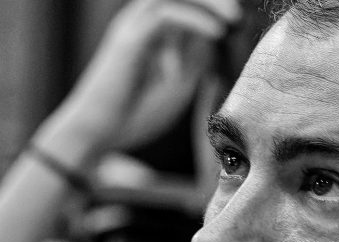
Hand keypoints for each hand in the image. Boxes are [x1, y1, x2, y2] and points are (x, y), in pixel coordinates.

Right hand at [35, 0, 241, 167]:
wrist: (96, 132)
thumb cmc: (135, 113)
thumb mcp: (178, 84)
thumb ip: (195, 61)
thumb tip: (219, 45)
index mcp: (153, 28)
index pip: (187, 2)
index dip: (214, 5)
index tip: (242, 20)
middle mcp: (141, 20)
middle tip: (239, 13)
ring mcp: (133, 27)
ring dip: (207, 3)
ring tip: (233, 19)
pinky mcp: (129, 41)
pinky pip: (163, 16)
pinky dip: (193, 21)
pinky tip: (216, 33)